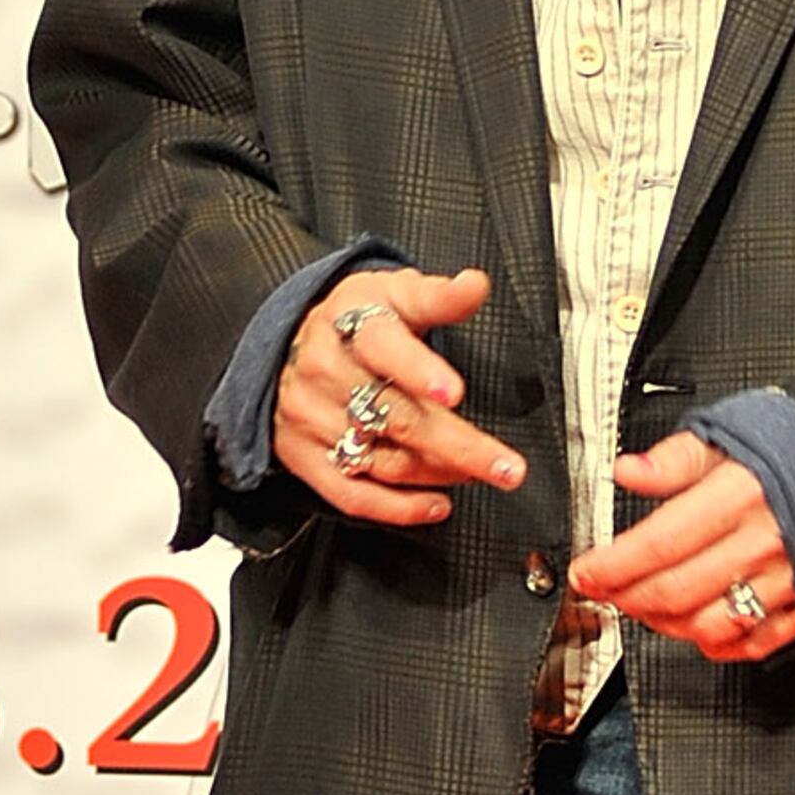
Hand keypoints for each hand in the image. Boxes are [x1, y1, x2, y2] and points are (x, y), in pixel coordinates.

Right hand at [269, 265, 526, 531]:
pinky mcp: (302, 456)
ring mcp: (311, 418)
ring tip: (480, 473)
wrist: (287, 342)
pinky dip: (398, 509)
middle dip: (459, 446)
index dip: (420, 370)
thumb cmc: (356, 319)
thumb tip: (476, 285)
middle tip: (507, 467)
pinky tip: (438, 506)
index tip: (454, 392)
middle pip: (397, 416)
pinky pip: (352, 494)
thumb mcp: (395, 294)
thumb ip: (439, 297)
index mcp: (351, 325)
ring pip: (382, 459)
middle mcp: (325, 372)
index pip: (385, 348)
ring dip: (439, 473)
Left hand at [570, 432, 794, 659]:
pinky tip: (697, 629)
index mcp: (742, 494)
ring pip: (710, 625)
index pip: (660, 542)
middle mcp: (765, 542)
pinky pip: (755, 642)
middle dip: (628, 597)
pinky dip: (718, 645)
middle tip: (606, 590)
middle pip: (677, 591)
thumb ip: (677, 457)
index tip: (587, 571)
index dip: (613, 565)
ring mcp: (788, 579)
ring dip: (666, 625)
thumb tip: (630, 470)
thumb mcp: (733, 432)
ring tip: (645, 607)